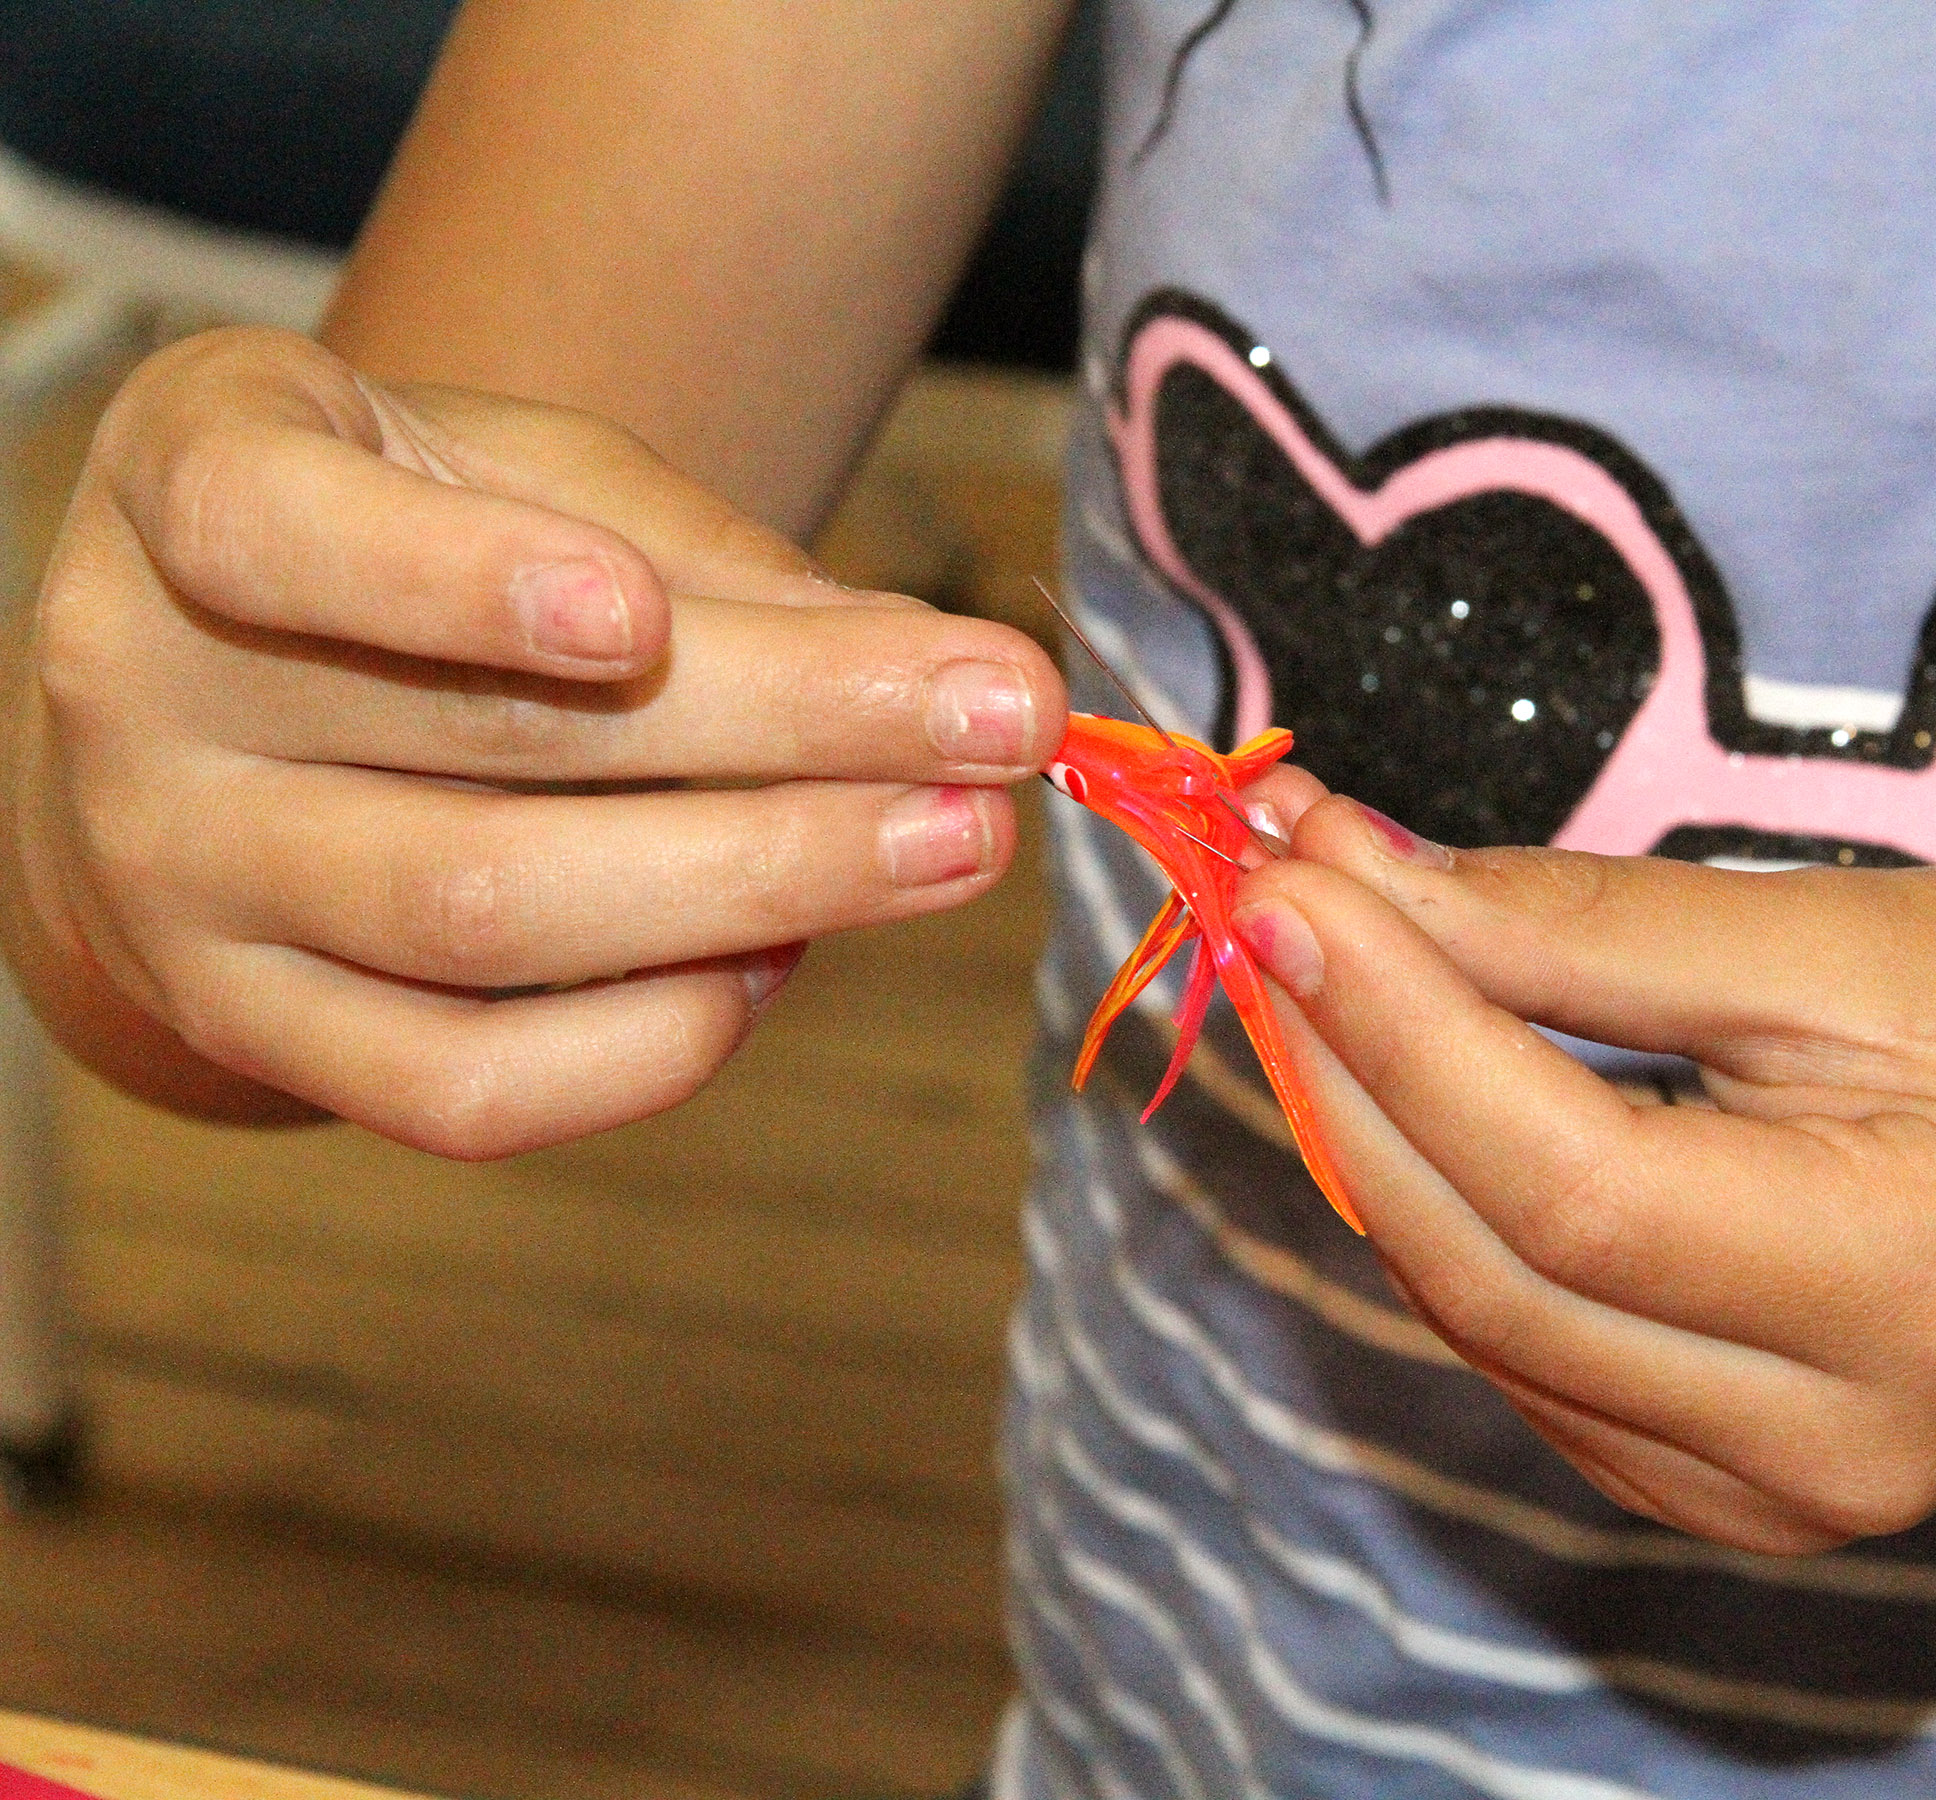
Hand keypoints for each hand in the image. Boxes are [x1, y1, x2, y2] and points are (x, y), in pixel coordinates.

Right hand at [4, 327, 1062, 1154]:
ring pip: (489, 921)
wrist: (239, 691)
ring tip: (955, 845)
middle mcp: (138, 690)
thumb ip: (713, 567)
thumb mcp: (538, 478)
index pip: (275, 532)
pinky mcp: (261, 1036)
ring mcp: (181, 888)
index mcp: (186, 478)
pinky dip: (656, 1040)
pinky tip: (782, 962)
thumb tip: (941, 674)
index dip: (453, 581)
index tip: (641, 614)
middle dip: (782, 737)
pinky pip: (468, 1087)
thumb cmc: (423, 542)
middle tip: (1001, 732)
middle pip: (480, 748)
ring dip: (765, 887)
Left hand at [1227, 784, 1935, 1554]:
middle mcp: (1839, 1446)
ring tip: (1317, 971)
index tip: (1284, 881)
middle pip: (1498, 1271)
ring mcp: (1778, 1503)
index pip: (1575, 1186)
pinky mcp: (1727, 1500)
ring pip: (1484, 1321)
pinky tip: (1403, 1091)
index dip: (1403, 1032)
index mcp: (1915, 1287)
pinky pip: (1525, 1356)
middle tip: (1271, 902)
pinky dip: (1441, 1216)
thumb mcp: (1848, 937)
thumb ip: (1592, 929)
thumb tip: (1358, 880)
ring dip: (1372, 1139)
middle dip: (1352, 1073)